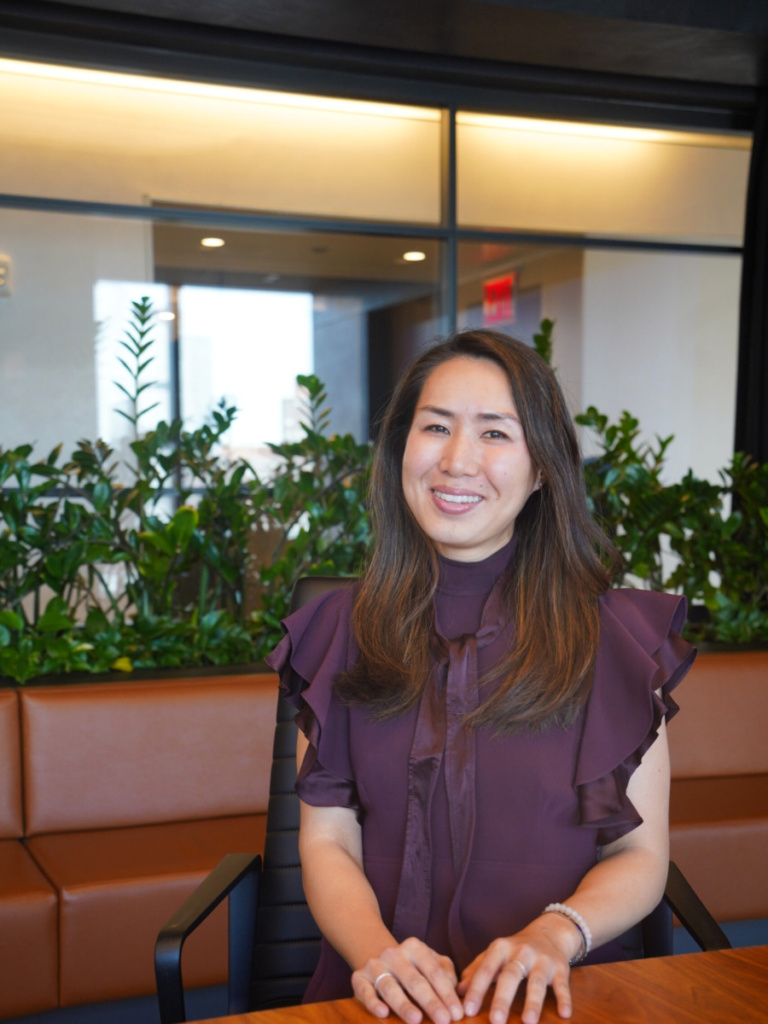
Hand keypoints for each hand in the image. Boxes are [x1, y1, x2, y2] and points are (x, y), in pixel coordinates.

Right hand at [352, 936, 464, 1023]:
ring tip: (416, 1019)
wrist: (378, 958)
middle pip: (414, 981)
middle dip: (430, 1002)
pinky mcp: (359, 978)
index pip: (434, 972)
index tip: (458, 1014)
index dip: (447, 994)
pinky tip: (383, 1013)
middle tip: (444, 1021)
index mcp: (415, 947)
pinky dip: (373, 1002)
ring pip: (390, 987)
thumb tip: (456, 990)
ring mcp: (375, 965)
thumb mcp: (432, 962)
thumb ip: (446, 972)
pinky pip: (364, 991)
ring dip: (404, 1004)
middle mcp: (393, 953)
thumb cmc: (414, 966)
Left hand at [458, 917, 578, 1023]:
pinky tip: (564, 1014)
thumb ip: (476, 970)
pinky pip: (562, 985)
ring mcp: (542, 960)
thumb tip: (458, 992)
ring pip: (536, 982)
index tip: (467, 1010)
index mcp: (501, 948)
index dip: (476, 989)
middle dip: (502, 999)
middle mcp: (521, 952)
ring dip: (532, 1002)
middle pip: (510, 976)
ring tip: (527, 1022)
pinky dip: (564, 999)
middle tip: (495, 1022)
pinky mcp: (560, 968)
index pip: (486, 969)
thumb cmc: (515, 950)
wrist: (549, 932)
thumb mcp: (494, 954)